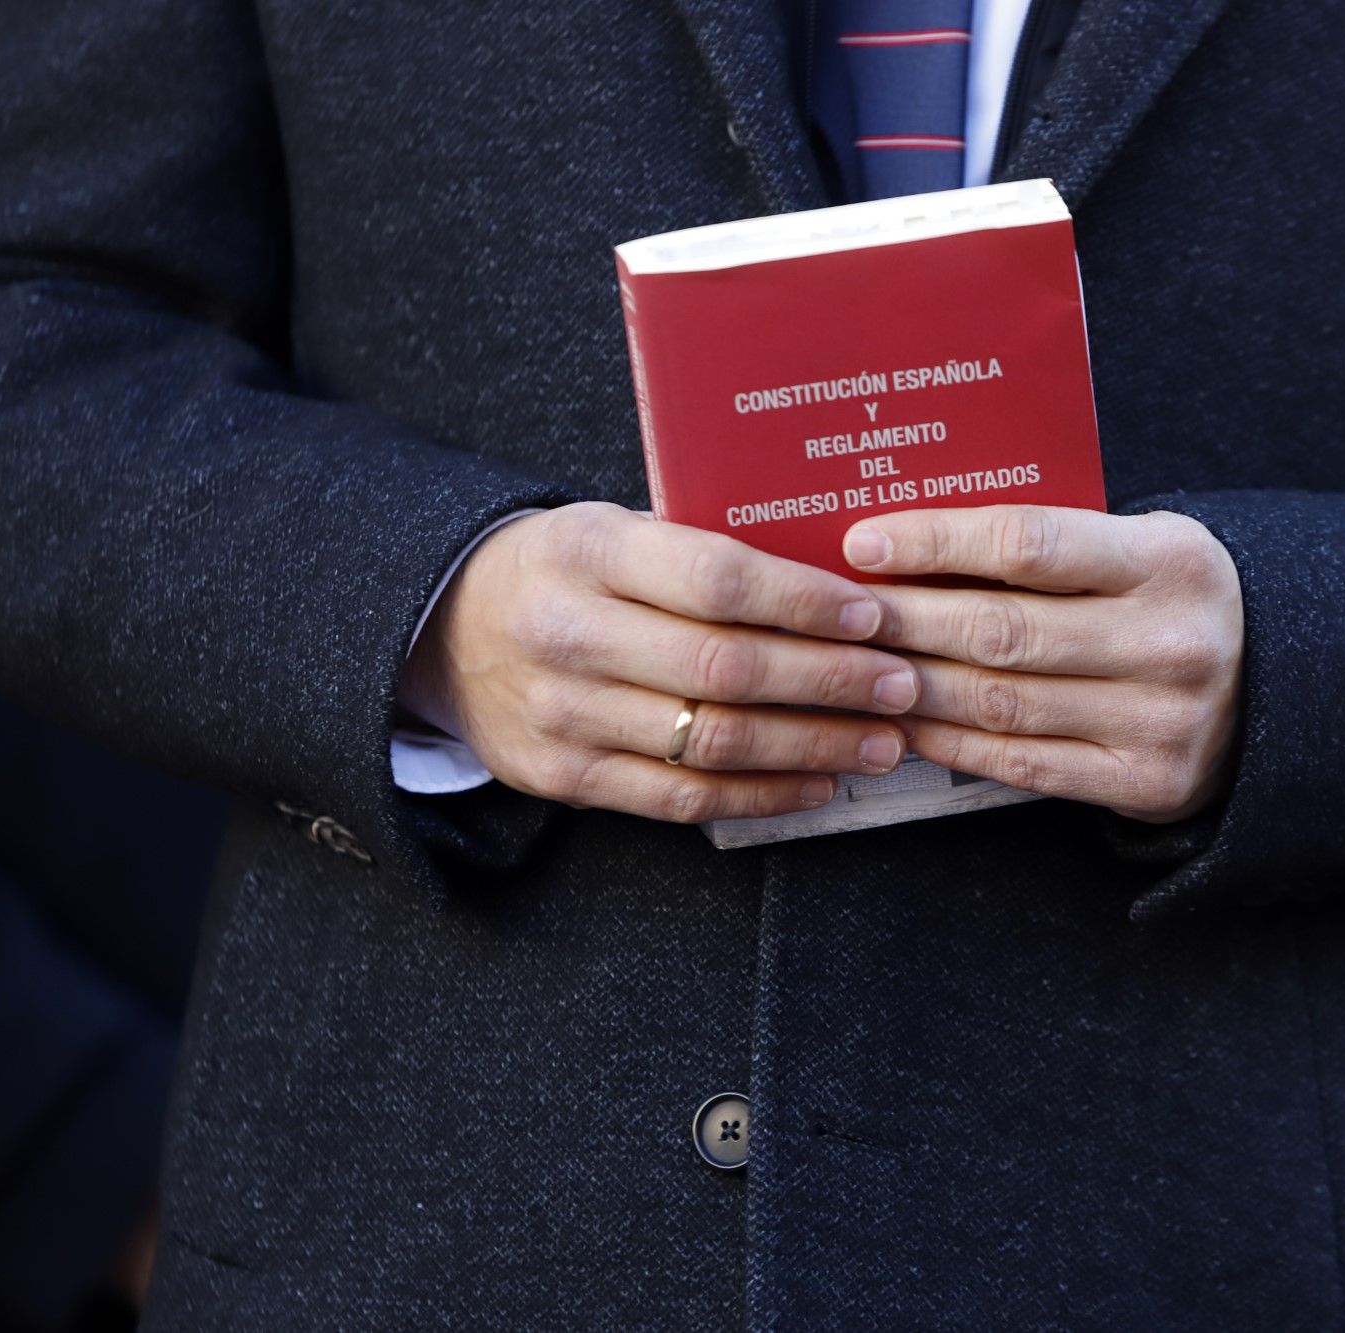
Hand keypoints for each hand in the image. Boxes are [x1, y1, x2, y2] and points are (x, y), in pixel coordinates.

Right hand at [401, 502, 920, 821]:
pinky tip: (819, 781)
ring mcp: (561, 715)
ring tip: (884, 740)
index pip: (715, 581)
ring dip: (813, 746)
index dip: (803, 603)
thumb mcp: (614, 529)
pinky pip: (680, 799)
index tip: (873, 615)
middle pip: (723, 670)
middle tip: (901, 685)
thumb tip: (842, 578)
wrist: (443, 628)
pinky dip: (761, 794)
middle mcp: (568, 635)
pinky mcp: (562, 778)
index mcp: (586, 552)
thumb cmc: (565, 569)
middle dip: (829, 681)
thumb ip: (702, 551)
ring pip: (710, 742)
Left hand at [845, 505, 1243, 821]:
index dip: (935, 543)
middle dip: (905, 621)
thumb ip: (1050, 542)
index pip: (1028, 543)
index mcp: (1168, 561)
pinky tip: (909, 723)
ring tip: (857, 669)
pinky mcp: (1147, 782)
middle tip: (839, 614)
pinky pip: (1024, 764)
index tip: (863, 545)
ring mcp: (1161, 720)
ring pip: (1003, 702)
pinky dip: (954, 744)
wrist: (1279, 690)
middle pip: (1003, 631)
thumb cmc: (1172, 600)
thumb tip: (909, 543)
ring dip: (915, 686)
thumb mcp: (1141, 546)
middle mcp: (1171, 641)